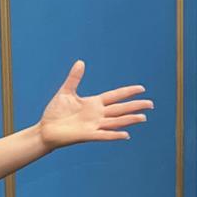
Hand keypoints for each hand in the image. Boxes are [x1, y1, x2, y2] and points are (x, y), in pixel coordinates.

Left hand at [37, 60, 152, 149]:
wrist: (46, 129)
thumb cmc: (55, 112)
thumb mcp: (66, 92)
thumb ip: (74, 78)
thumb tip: (80, 62)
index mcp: (94, 103)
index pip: (115, 96)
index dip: (128, 92)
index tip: (142, 88)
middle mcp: (97, 114)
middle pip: (120, 109)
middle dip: (135, 106)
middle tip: (151, 104)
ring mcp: (94, 125)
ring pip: (116, 122)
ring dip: (129, 120)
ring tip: (143, 118)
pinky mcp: (88, 135)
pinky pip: (104, 135)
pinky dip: (114, 135)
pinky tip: (126, 134)